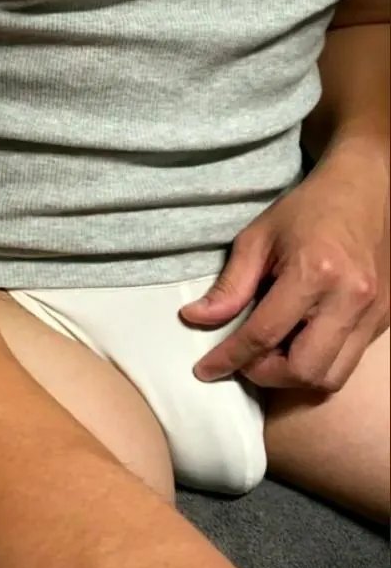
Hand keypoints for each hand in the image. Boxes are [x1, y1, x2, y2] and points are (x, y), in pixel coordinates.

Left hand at [179, 145, 389, 390]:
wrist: (367, 190)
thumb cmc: (309, 209)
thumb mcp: (259, 237)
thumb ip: (230, 284)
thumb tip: (195, 318)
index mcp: (314, 273)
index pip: (263, 335)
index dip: (229, 358)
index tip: (204, 370)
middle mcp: (349, 299)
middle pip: (303, 370)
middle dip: (265, 374)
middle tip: (244, 358)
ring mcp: (372, 313)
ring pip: (331, 377)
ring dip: (294, 376)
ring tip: (271, 352)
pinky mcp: (383, 320)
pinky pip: (348, 362)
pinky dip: (318, 363)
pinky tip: (298, 341)